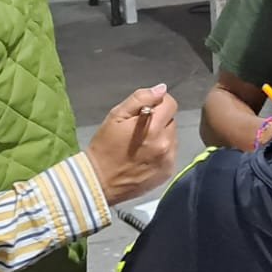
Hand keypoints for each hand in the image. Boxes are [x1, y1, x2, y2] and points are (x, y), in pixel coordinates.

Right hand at [86, 85, 179, 204]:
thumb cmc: (104, 146)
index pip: (171, 104)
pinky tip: (146, 156)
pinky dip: (162, 151)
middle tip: (139, 129)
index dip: (158, 103)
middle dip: (158, 120)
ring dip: (161, 136)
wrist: (98, 181)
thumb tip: (161, 89)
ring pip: (172, 137)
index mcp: (153, 127)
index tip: (146, 110)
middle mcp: (165, 143)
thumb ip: (140, 99)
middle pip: (171, 120)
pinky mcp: (167, 172)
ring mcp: (168, 160)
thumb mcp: (116, 116)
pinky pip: (171, 153)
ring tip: (142, 144)